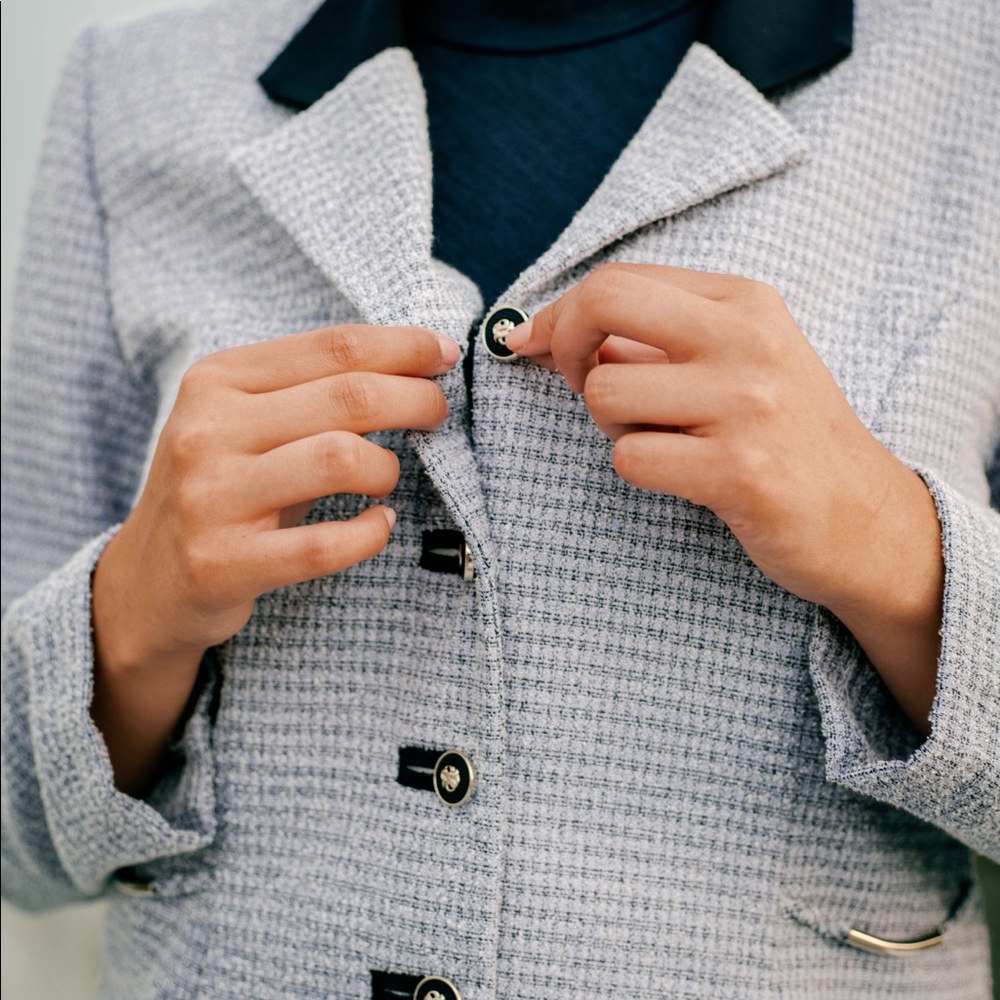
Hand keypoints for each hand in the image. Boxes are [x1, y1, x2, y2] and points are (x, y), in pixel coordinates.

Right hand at [91, 325, 457, 792]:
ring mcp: (211, 497)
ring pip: (342, 459)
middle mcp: (207, 429)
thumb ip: (312, 390)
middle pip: (349, 397)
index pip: (333, 347)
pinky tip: (378, 526)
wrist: (149, 581)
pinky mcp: (223, 562)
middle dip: (415, 399)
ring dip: (387, 468)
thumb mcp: (246, 422)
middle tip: (437, 413)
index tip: (444, 353)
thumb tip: (416, 363)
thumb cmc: (223, 489)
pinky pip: (325, 545)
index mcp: (217, 380)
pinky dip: (369, 533)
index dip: (403, 347)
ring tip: (387, 480)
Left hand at [506, 264, 942, 731]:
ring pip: (605, 392)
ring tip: (664, 439)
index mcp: (744, 301)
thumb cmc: (783, 435)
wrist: (862, 516)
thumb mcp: (736, 360)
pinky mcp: (740, 469)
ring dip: (613, 425)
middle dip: (564, 344)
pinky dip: (638, 470)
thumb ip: (654, 338)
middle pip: (603, 302)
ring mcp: (747, 404)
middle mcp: (748, 339)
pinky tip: (684, 474)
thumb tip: (544, 329)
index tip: (540, 345)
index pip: (619, 278)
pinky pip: (628, 457)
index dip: (562, 314)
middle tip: (579, 382)